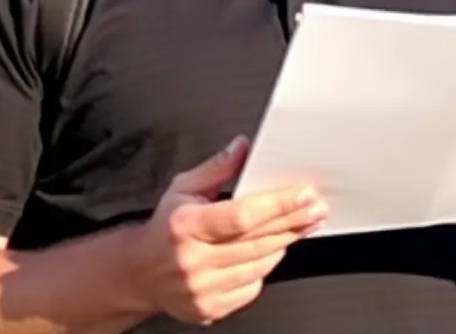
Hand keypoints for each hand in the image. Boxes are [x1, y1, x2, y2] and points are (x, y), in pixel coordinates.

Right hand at [127, 135, 326, 324]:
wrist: (139, 274)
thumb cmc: (165, 228)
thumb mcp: (183, 188)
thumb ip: (216, 167)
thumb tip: (243, 147)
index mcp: (186, 225)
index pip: (241, 216)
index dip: (277, 204)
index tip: (303, 194)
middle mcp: (193, 260)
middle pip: (257, 240)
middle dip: (293, 221)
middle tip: (316, 207)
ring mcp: (202, 289)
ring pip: (260, 263)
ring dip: (285, 241)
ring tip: (301, 224)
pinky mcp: (210, 309)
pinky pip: (253, 285)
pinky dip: (266, 265)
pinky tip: (272, 249)